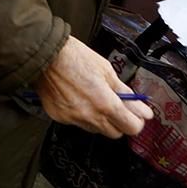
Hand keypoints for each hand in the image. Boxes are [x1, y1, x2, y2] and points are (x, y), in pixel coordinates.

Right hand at [34, 36, 153, 137]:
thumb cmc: (74, 57)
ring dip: (101, 119)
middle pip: (115, 133)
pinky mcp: (58, 116)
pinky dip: (82, 114)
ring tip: (94, 98)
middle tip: (117, 106)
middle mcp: (89, 116)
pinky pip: (77, 122)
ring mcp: (72, 118)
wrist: (44, 54)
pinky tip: (78, 98)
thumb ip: (125, 94)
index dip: (136, 121)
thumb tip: (142, 109)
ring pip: (96, 129)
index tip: (136, 113)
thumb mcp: (106, 70)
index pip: (131, 128)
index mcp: (105, 103)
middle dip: (119, 122)